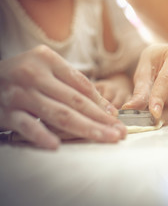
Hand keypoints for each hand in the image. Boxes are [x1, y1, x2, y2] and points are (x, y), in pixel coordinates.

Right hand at [0, 45, 125, 149]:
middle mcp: (34, 74)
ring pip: (58, 114)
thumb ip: (72, 83)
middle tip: (118, 132)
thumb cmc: (22, 75)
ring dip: (85, 128)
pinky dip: (41, 135)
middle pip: (75, 101)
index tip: (115, 117)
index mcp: (47, 59)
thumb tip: (105, 107)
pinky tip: (56, 146)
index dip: (101, 102)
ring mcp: (20, 94)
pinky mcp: (6, 112)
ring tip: (104, 138)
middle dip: (101, 119)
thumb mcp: (46, 69)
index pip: (82, 84)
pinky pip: (27, 125)